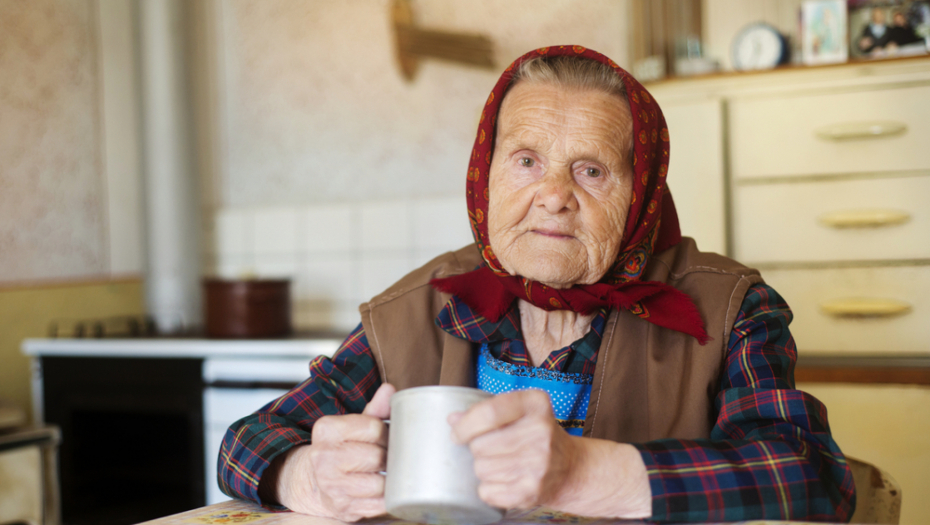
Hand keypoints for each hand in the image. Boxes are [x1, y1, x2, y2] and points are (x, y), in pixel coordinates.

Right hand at [268, 383, 394, 520]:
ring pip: (380, 483)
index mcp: (326, 430)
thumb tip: (390, 390)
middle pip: (377, 456)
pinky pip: (379, 503)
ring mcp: (332, 485)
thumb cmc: (338, 450)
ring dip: (390, 479)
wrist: (311, 482)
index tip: (385, 437)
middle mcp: (324, 457)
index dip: (387, 433)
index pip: (373, 427)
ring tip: (386, 472)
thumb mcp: (351, 426)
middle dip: (389, 456)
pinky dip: (387, 496)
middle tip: (389, 456)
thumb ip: (373, 410)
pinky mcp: (343, 508)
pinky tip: (384, 488)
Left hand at [449, 389, 651, 517]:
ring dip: (484, 470)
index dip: (465, 426)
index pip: (489, 413)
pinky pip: (487, 491)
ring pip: (481, 469)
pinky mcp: (533, 490)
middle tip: (491, 451)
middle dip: (476, 450)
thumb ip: (486, 411)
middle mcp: (541, 431)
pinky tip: (505, 481)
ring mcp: (539, 463)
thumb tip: (452, 419)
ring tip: (502, 464)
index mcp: (535, 403)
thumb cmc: (537, 436)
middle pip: (480, 445)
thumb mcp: (519, 413)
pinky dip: (489, 489)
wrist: (572, 468)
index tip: (456, 435)